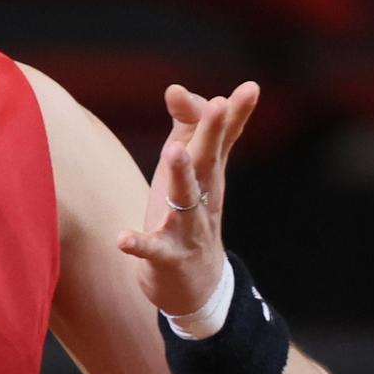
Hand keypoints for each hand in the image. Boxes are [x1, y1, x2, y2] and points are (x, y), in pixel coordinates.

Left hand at [117, 81, 260, 315]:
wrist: (196, 285)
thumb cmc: (189, 214)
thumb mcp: (191, 170)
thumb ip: (186, 127)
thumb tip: (176, 88)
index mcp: (210, 175)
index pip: (223, 139)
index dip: (230, 114)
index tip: (250, 88)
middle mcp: (205, 198)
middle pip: (210, 161)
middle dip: (213, 132)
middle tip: (220, 104)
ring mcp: (188, 229)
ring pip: (187, 202)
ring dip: (181, 176)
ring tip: (173, 151)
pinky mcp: (168, 258)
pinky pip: (154, 251)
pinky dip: (139, 244)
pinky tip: (122, 239)